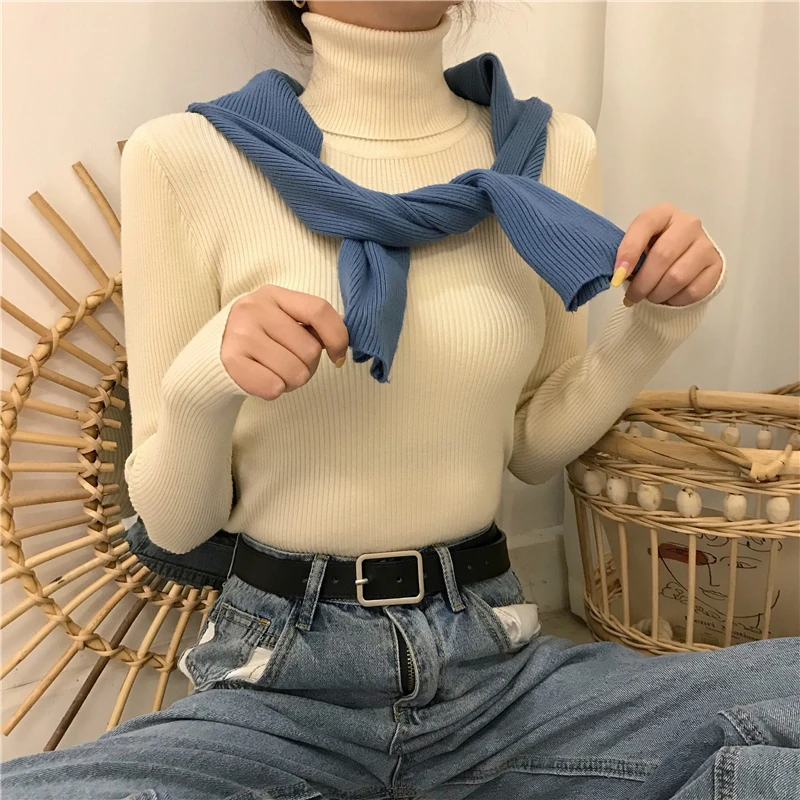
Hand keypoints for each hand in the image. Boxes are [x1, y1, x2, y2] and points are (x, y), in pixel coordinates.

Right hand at [221, 286, 348, 400]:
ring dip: (292, 381)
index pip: (319, 310)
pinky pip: (274, 387)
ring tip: (277, 372)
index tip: (338, 357)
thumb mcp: (285, 321)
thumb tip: (342, 344)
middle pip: (310, 349)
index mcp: (273, 295)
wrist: (214, 355)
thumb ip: (313, 326)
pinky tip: (263, 378)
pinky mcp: (231, 360)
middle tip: (291, 364)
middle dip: (309, 366)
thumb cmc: (261, 339)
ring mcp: (240, 333)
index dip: (338, 337)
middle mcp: (254, 309)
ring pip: (295, 372)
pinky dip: (275, 390)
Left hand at [611, 203, 722, 306]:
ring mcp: (706, 244)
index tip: (618, 276)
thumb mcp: (638, 246)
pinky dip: (675, 300)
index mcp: (664, 213)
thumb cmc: (653, 251)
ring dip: (658, 294)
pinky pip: (693, 291)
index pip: (645, 224)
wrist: (684, 259)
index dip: (629, 251)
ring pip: (677, 277)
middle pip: (662, 256)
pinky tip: (669, 298)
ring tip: (650, 297)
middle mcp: (689, 224)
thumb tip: (619, 276)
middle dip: (642, 283)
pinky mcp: (716, 266)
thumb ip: (628, 254)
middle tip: (633, 296)